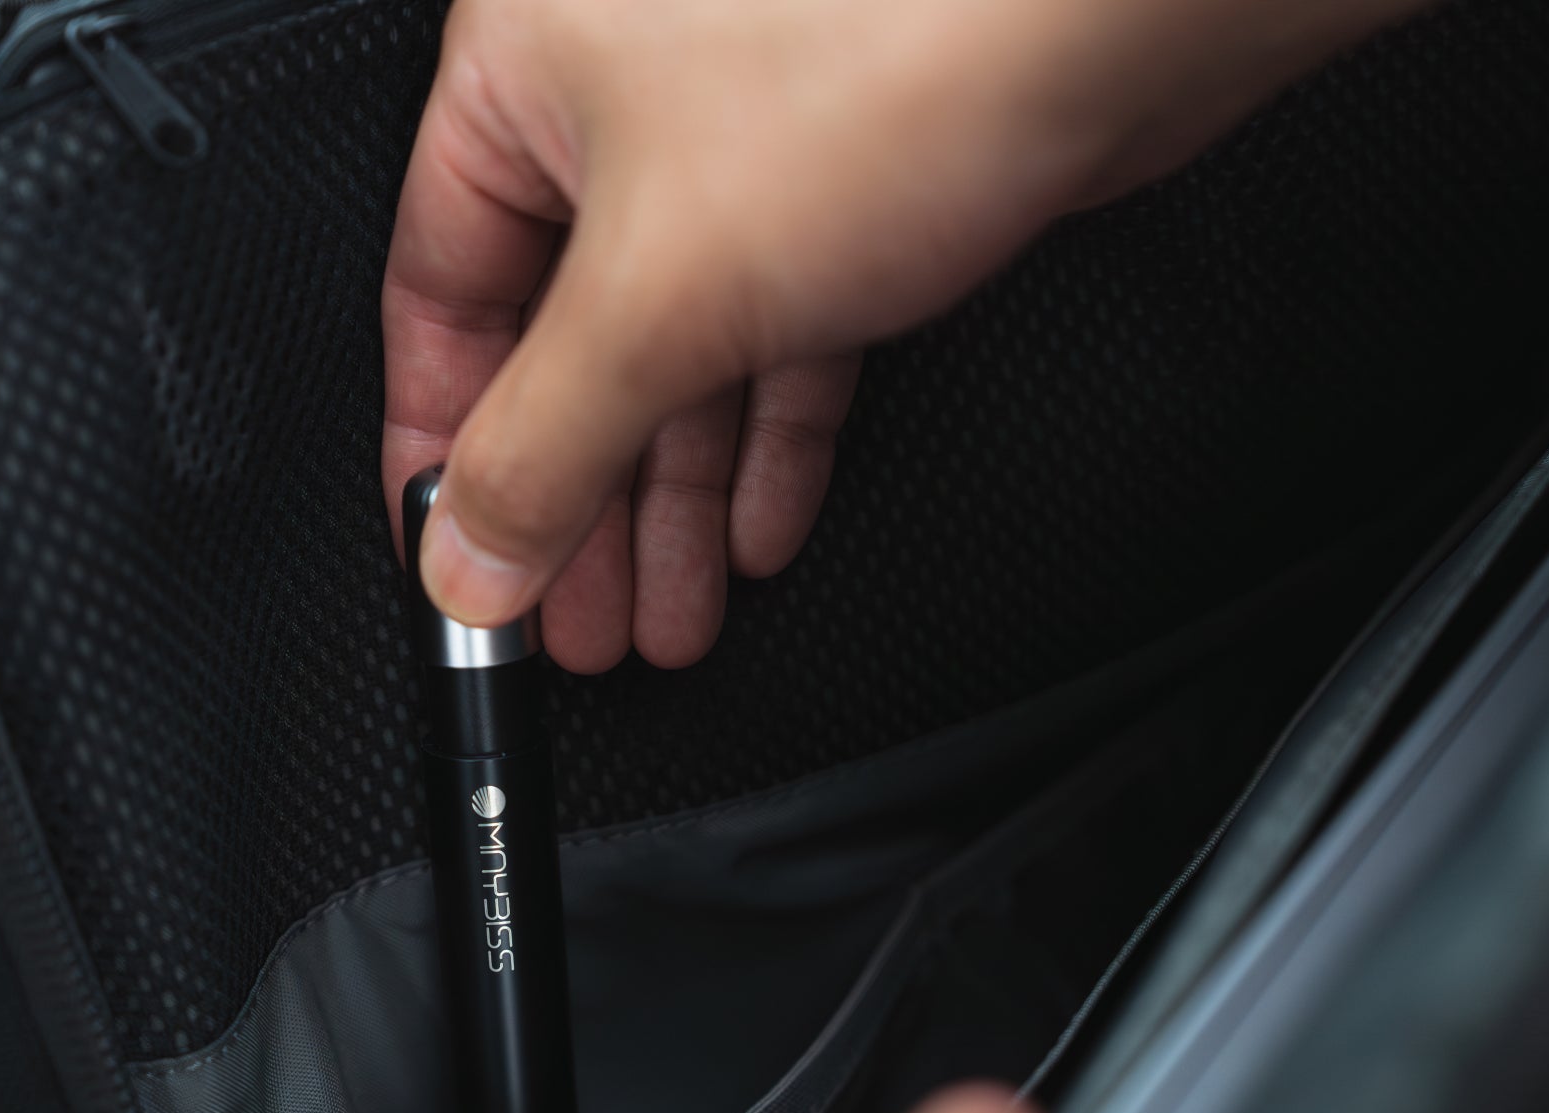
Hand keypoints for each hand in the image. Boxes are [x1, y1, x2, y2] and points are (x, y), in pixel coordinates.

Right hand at [381, 0, 1428, 671]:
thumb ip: (544, 444)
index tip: (457, 554)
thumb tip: (466, 551)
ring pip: (675, 350)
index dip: (443, 447)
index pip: (436, 295)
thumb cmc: (893, 60)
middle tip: (575, 617)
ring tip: (664, 611)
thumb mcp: (657, 297)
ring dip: (672, 496)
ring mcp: (736, 137)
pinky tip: (757, 525)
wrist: (1112, 15)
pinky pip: (772, 332)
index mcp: (523, 71)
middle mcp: (618, 95)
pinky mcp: (841, 179)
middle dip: (578, 502)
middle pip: (562, 341)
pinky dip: (765, 436)